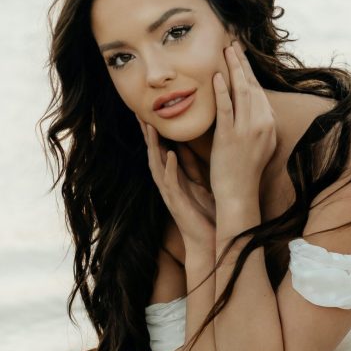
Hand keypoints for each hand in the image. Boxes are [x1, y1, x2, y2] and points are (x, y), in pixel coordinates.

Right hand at [136, 113, 215, 249]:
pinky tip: (170, 155)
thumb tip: (185, 146)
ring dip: (153, 146)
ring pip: (156, 165)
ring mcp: (170, 193)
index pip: (160, 150)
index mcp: (173, 178)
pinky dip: (170, 168)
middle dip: (146, 133)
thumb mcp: (199, 184)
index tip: (149, 110)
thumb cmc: (205, 214)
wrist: (210, 241)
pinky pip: (171, 182)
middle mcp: (167, 184)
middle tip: (139, 112)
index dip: (154, 131)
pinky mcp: (177, 203)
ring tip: (150, 127)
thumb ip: (191, 167)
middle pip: (152, 153)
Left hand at [210, 40, 276, 201]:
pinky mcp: (230, 137)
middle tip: (232, 44)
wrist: (240, 193)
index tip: (241, 56)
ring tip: (225, 51)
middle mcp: (262, 124)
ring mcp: (246, 130)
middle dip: (241, 63)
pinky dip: (222, 91)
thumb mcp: (260, 144)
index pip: (259, 91)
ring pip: (241, 93)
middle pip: (252, 86)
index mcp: (269, 124)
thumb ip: (258, 124)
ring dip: (233, 69)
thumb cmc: (245, 171)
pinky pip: (226, 109)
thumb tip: (254, 108)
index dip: (249, 71)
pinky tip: (217, 76)